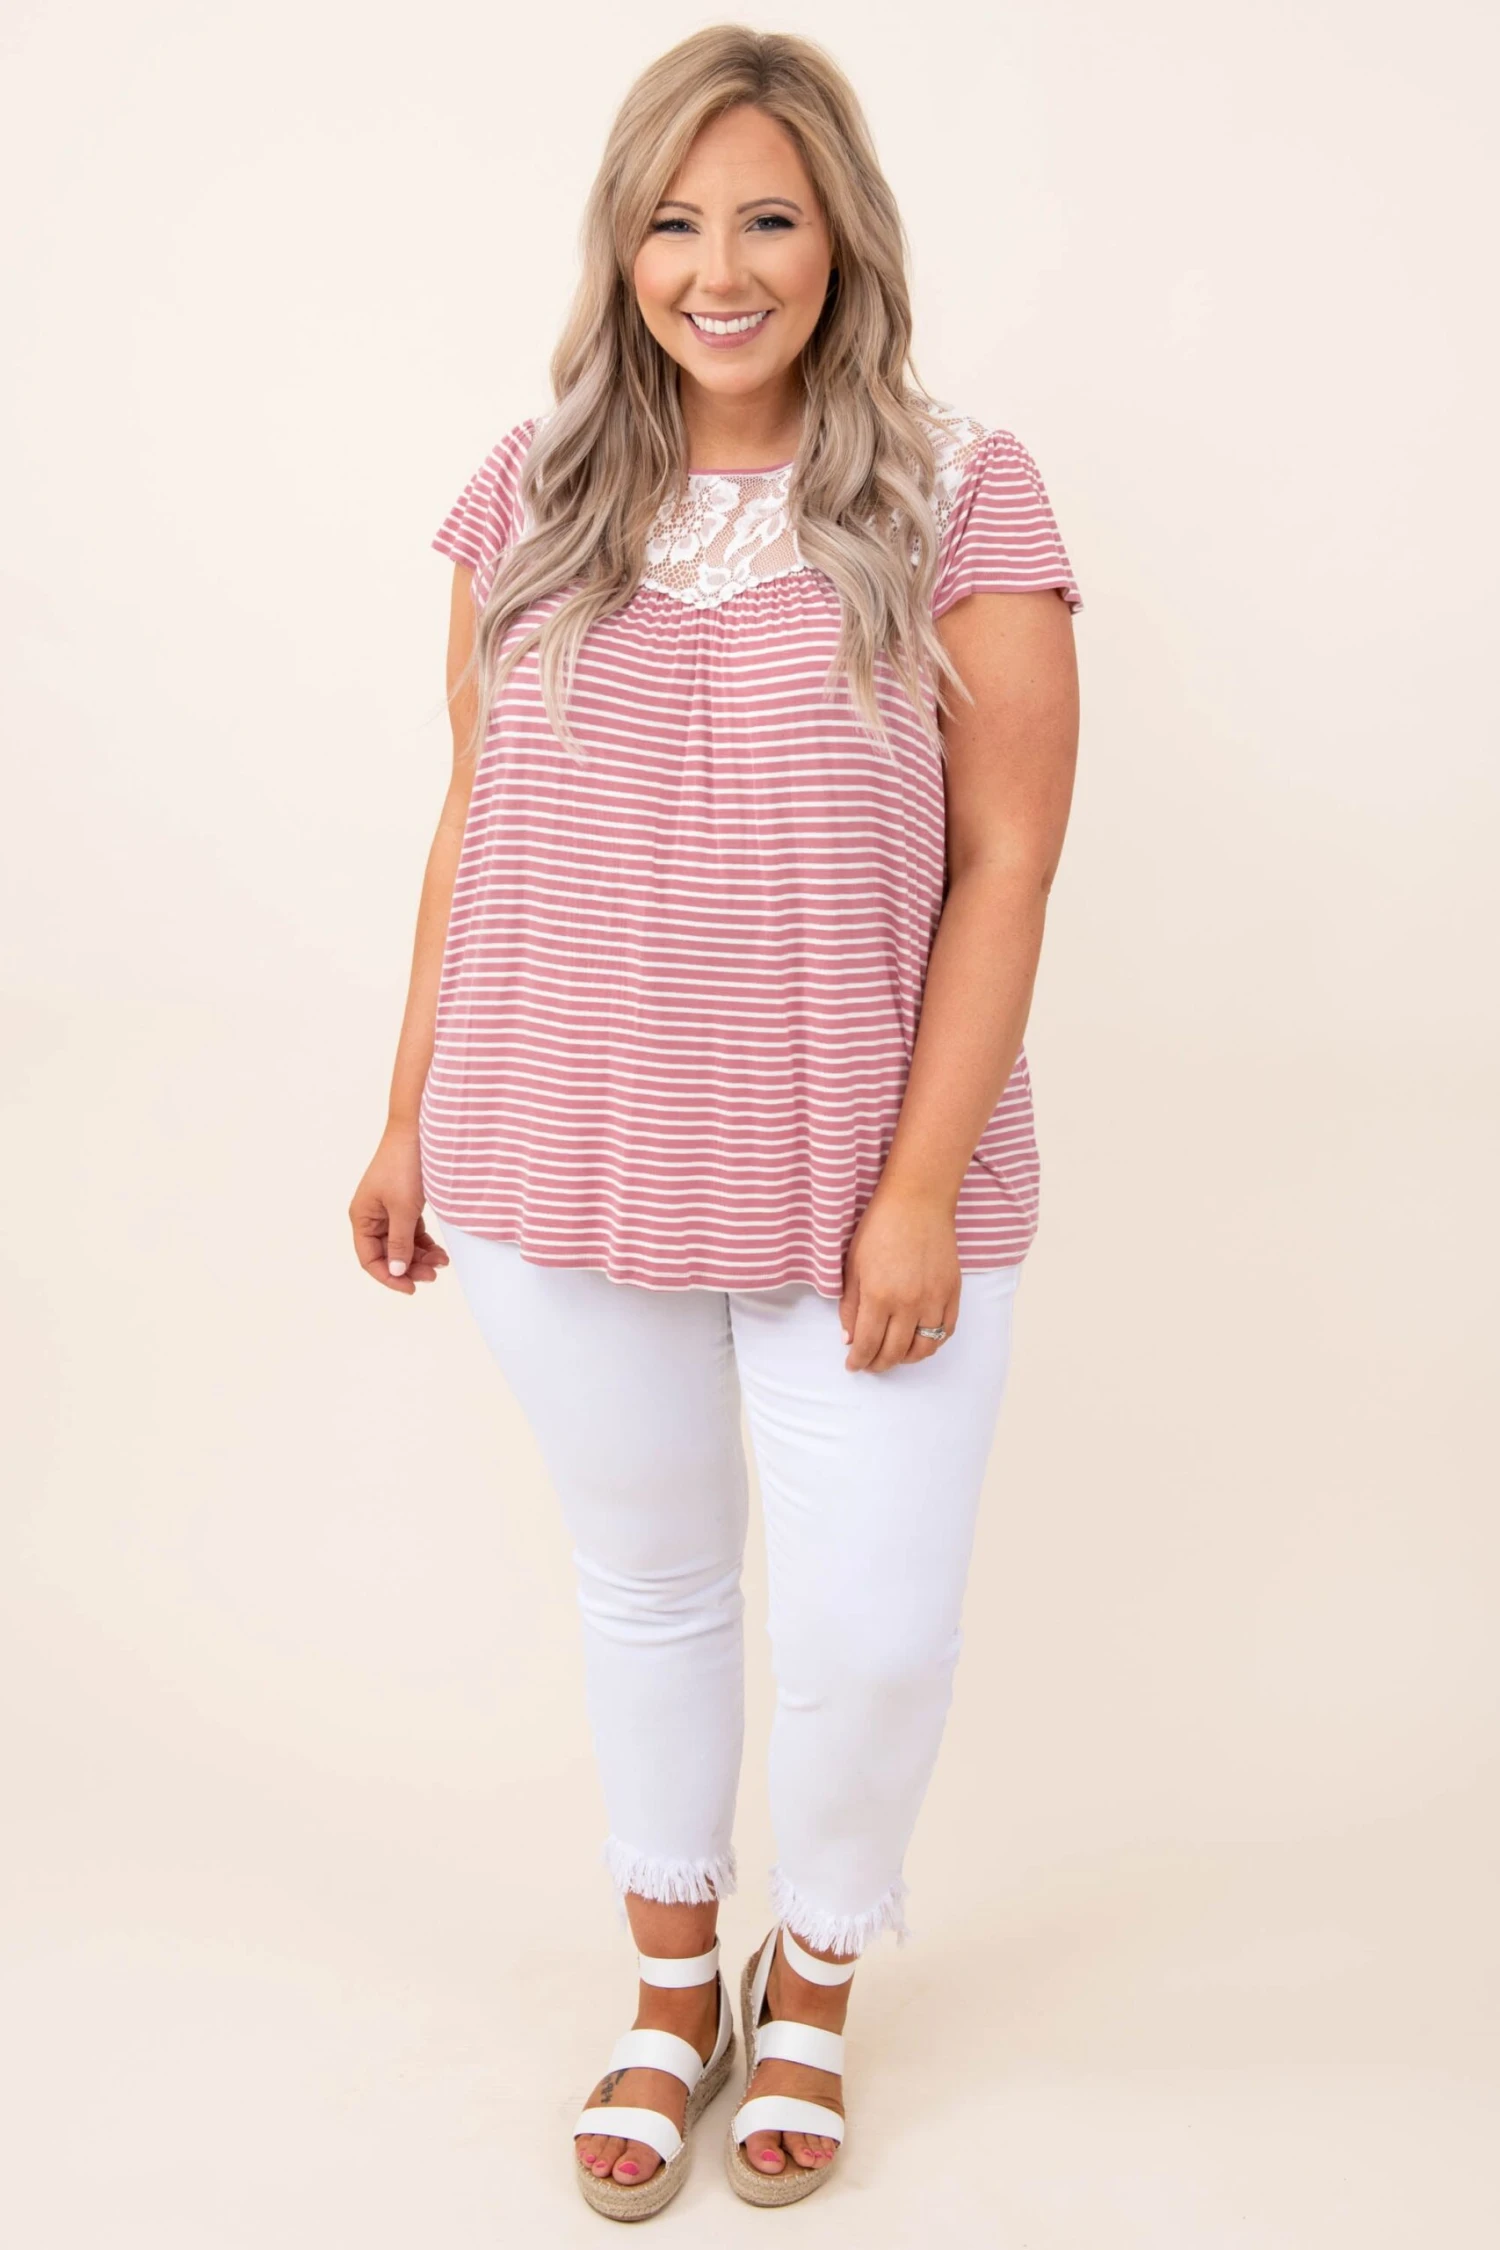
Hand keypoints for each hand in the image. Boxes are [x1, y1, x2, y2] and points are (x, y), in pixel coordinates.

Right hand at [348, 1123, 450, 1294]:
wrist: (418, 1130)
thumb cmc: (405, 1166)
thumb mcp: (403, 1209)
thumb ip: (399, 1243)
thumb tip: (395, 1270)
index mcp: (361, 1217)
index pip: (369, 1259)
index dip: (388, 1276)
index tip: (411, 1288)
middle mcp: (371, 1215)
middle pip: (387, 1253)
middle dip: (409, 1267)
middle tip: (434, 1275)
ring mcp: (388, 1209)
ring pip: (402, 1244)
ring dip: (420, 1257)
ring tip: (442, 1262)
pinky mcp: (404, 1202)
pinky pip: (412, 1231)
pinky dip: (425, 1242)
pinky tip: (440, 1251)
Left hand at [838, 1185, 960, 1372]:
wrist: (918, 1202)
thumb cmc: (880, 1228)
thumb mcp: (853, 1266)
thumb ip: (850, 1306)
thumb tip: (850, 1339)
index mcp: (879, 1296)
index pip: (868, 1344)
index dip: (859, 1361)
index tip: (853, 1366)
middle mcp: (909, 1303)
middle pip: (895, 1351)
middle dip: (879, 1364)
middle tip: (870, 1365)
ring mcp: (935, 1299)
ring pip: (924, 1348)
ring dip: (907, 1359)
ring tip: (895, 1356)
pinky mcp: (952, 1292)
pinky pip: (946, 1331)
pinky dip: (933, 1343)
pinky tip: (919, 1342)